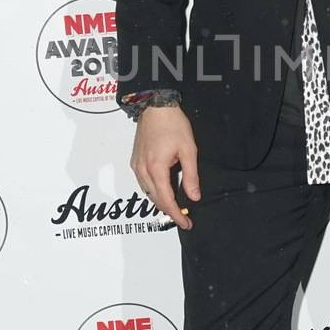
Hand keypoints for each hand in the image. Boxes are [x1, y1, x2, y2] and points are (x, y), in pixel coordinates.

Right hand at [130, 105, 199, 231]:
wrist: (155, 106)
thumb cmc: (173, 124)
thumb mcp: (188, 150)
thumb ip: (191, 175)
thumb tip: (193, 196)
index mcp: (156, 168)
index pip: (166, 200)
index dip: (176, 215)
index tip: (186, 223)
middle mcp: (142, 169)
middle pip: (155, 199)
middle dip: (169, 211)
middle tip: (184, 217)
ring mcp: (136, 165)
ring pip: (148, 192)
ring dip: (161, 201)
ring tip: (176, 207)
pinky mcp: (135, 161)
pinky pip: (143, 183)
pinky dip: (153, 191)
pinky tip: (163, 191)